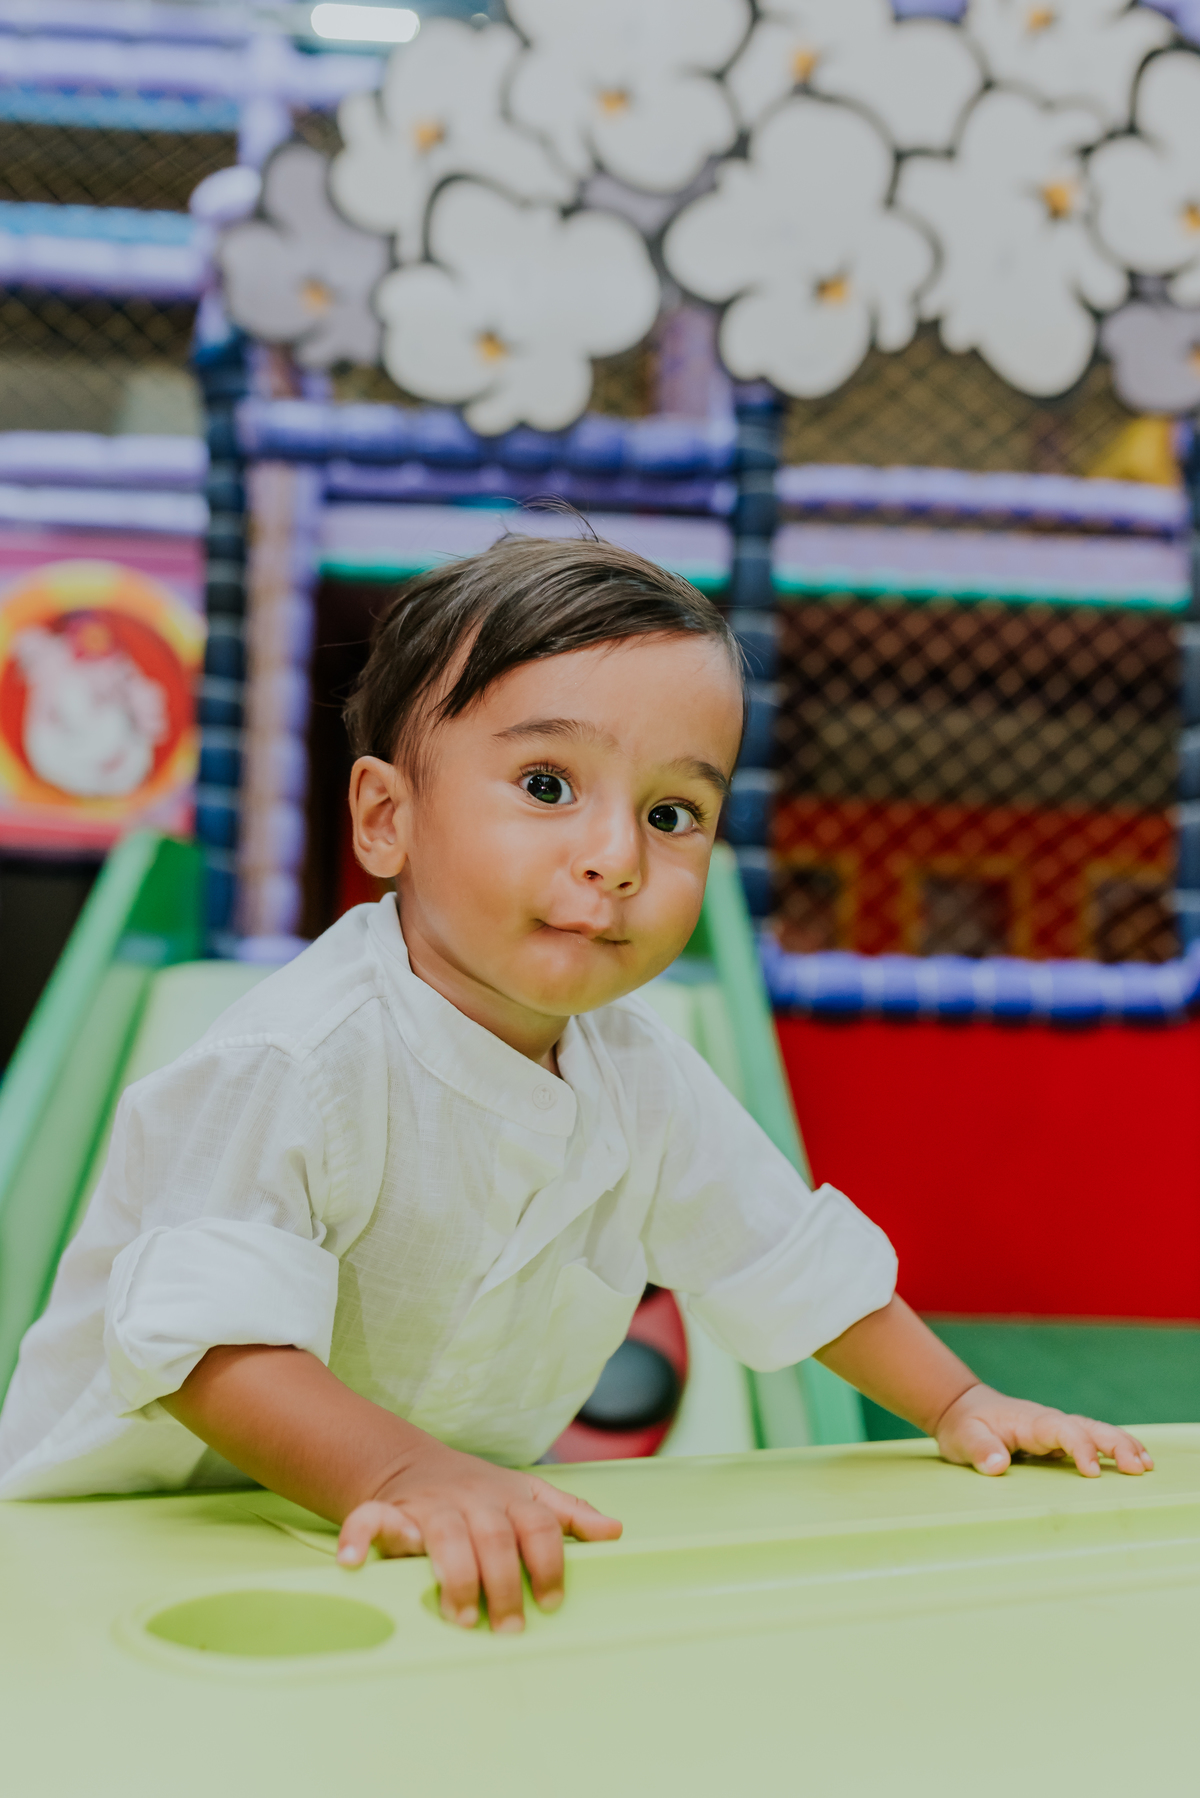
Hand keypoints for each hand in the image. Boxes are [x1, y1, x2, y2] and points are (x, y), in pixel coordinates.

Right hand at [335, 1438, 621, 1631]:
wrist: (411, 1463)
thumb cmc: (480, 1494)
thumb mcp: (527, 1496)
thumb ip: (568, 1516)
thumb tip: (615, 1532)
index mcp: (510, 1499)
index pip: (539, 1525)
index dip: (549, 1563)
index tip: (551, 1603)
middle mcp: (472, 1500)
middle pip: (494, 1536)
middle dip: (503, 1582)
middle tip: (508, 1627)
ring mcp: (430, 1505)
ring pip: (445, 1534)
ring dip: (454, 1576)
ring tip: (460, 1617)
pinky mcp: (389, 1511)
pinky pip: (370, 1519)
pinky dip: (359, 1538)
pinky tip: (352, 1564)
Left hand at [934, 1383, 1153, 1478]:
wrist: (963, 1409)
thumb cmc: (965, 1425)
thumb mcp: (963, 1437)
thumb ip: (980, 1450)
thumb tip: (997, 1466)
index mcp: (1030, 1420)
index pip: (1062, 1430)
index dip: (1080, 1448)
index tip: (1093, 1472)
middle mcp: (1049, 1422)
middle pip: (1088, 1428)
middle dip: (1115, 1445)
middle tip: (1139, 1467)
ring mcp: (1056, 1431)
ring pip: (1095, 1433)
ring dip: (1122, 1446)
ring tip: (1147, 1466)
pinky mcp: (1059, 1442)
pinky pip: (1091, 1443)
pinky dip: (1114, 1450)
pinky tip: (1134, 1462)